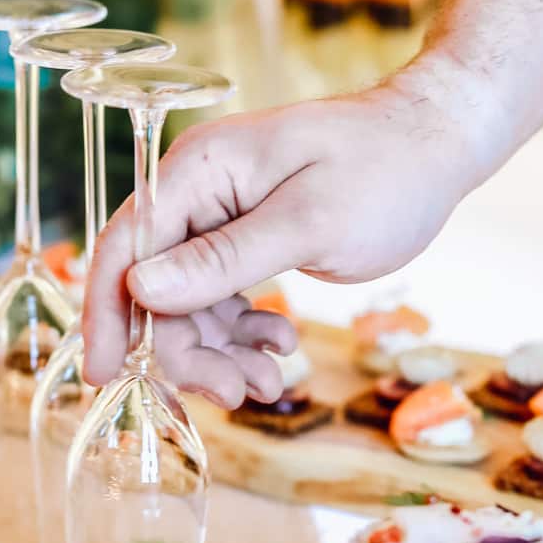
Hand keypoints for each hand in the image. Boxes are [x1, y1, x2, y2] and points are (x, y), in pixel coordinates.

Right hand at [81, 63, 486, 403]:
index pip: (125, 247)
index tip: (103, 376)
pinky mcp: (250, 240)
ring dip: (222, 353)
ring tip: (269, 384)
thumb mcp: (308, 222)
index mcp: (199, 172)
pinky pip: (225, 300)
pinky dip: (247, 335)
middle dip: (187, 350)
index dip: (109, 315)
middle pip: (157, 289)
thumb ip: (224, 258)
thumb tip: (141, 288)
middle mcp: (199, 193)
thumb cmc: (385, 172)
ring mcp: (222, 217)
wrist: (439, 146)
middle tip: (235, 396)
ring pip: (192, 306)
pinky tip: (280, 349)